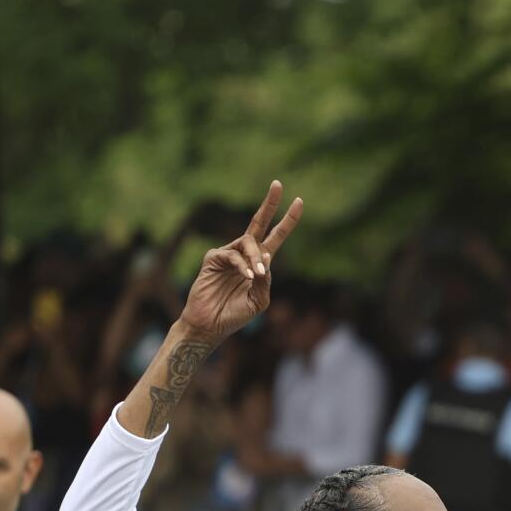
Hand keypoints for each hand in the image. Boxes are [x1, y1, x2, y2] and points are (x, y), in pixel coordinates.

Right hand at [179, 181, 302, 340]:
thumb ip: (266, 280)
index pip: (276, 237)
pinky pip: (232, 255)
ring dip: (256, 257)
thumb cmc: (235, 315)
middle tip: (278, 184)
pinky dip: (241, 265)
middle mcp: (245, 254)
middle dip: (270, 204)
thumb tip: (267, 256)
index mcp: (260, 263)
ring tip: (255, 275)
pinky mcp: (213, 258)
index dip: (288, 220)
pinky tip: (247, 276)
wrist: (211, 326)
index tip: (299, 201)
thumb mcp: (259, 300)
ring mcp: (228, 254)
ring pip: (249, 242)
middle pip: (259, 223)